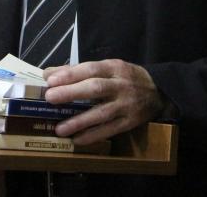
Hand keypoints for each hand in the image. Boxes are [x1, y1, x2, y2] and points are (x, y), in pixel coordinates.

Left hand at [43, 59, 163, 144]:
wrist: (158, 91)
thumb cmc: (126, 77)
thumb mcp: (107, 67)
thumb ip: (78, 70)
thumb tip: (49, 74)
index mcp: (114, 67)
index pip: (90, 69)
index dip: (70, 74)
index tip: (50, 80)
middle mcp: (120, 85)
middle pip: (95, 88)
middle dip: (71, 92)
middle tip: (50, 98)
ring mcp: (126, 105)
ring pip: (102, 113)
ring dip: (79, 121)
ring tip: (59, 128)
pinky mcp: (130, 122)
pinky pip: (109, 130)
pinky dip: (93, 136)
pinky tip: (77, 140)